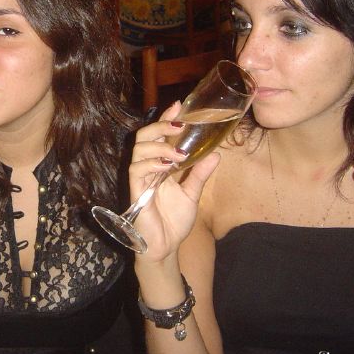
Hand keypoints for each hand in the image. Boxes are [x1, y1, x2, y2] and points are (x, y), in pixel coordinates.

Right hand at [129, 102, 219, 262]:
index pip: (159, 136)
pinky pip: (137, 170)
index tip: (179, 106)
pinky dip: (152, 164)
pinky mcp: (136, 191)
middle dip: (160, 126)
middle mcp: (148, 168)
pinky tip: (167, 167)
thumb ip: (200, 173)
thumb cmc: (174, 221)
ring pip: (139, 150)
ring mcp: (140, 179)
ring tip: (178, 153)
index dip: (166, 119)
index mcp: (160, 165)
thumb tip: (217, 154)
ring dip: (159, 147)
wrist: (165, 247)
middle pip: (145, 137)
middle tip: (178, 124)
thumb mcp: (192, 193)